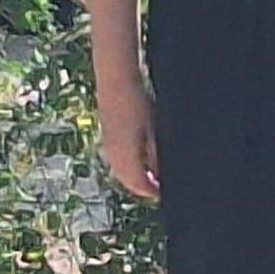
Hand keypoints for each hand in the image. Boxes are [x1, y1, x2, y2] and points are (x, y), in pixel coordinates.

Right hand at [98, 78, 157, 200]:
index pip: (140, 186)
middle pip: (131, 183)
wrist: (116, 81)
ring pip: (123, 173)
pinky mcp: (107, 139)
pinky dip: (129, 167)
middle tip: (161, 187)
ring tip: (154, 175)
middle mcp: (114, 156)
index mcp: (127, 157)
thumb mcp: (154, 131)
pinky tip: (141, 159)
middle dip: (146, 187)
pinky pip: (118, 162)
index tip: (167, 192)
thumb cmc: (138, 103)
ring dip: (137, 178)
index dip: (155, 192)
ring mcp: (109, 147)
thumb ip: (156, 157)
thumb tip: (161, 175)